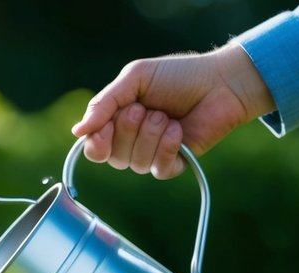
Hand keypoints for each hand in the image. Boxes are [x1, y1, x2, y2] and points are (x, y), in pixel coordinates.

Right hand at [70, 43, 274, 178]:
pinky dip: (167, 147)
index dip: (97, 143)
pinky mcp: (174, 163)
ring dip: (151, 136)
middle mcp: (132, 142)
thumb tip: (78, 132)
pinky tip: (179, 130)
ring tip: (167, 116)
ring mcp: (153, 154)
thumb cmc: (179, 76)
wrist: (220, 82)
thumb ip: (104, 103)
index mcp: (118, 122)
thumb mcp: (135, 78)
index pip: (94, 148)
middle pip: (113, 158)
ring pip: (136, 164)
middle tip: (146, 109)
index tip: (104, 127)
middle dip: (128, 131)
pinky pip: (158, 169)